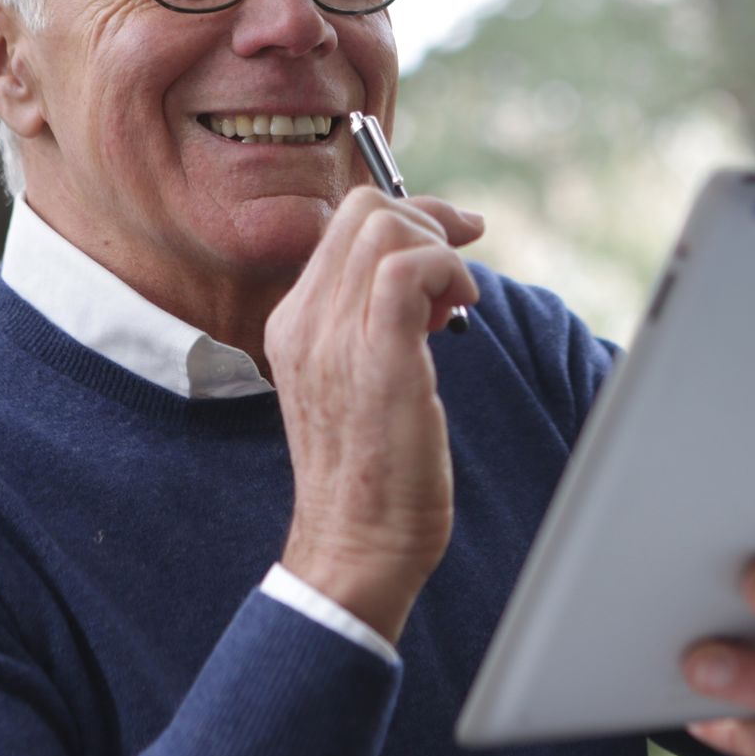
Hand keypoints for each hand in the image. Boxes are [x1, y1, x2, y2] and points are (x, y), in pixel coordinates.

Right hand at [267, 188, 482, 643]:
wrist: (358, 545)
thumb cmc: (373, 474)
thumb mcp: (357, 382)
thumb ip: (374, 326)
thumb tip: (428, 281)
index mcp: (294, 323)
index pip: (343, 224)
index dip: (408, 219)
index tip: (452, 244)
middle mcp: (304, 322)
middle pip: (362, 210)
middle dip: (427, 222)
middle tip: (458, 275)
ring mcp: (333, 338)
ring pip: (383, 229)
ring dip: (438, 251)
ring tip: (455, 305)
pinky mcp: (377, 358)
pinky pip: (407, 270)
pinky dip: (446, 271)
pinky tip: (460, 309)